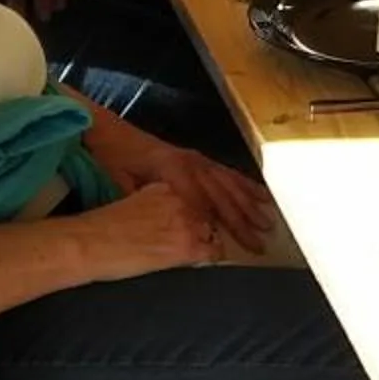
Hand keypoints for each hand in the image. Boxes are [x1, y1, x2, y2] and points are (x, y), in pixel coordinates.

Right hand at [77, 182, 218, 281]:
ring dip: (204, 244)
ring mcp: (185, 223)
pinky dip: (211, 259)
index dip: (188, 218)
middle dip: (197, 231)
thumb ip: (150, 208)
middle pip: (203, 216)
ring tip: (192, 257)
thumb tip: (157, 226)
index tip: (182, 229)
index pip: (190, 201)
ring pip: (211, 233)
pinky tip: (201, 265)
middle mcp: (179, 201)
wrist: (88, 243)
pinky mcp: (186, 246)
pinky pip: (213, 252)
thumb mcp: (129, 205)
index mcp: (164, 188)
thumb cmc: (98, 230)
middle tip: (184, 245)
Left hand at [91, 129, 278, 249]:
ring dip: (250, 204)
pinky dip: (245, 185)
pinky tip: (259, 194)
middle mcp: (191, 163)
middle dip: (242, 219)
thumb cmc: (114, 160)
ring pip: (229, 183)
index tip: (227, 245)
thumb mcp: (121, 184)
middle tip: (259, 240)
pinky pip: (227, 172)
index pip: (200, 202)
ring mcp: (197, 159)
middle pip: (222, 195)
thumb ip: (145, 203)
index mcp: (173, 169)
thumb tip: (165, 225)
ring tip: (267, 220)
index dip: (214, 224)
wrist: (110, 133)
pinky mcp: (198, 159)